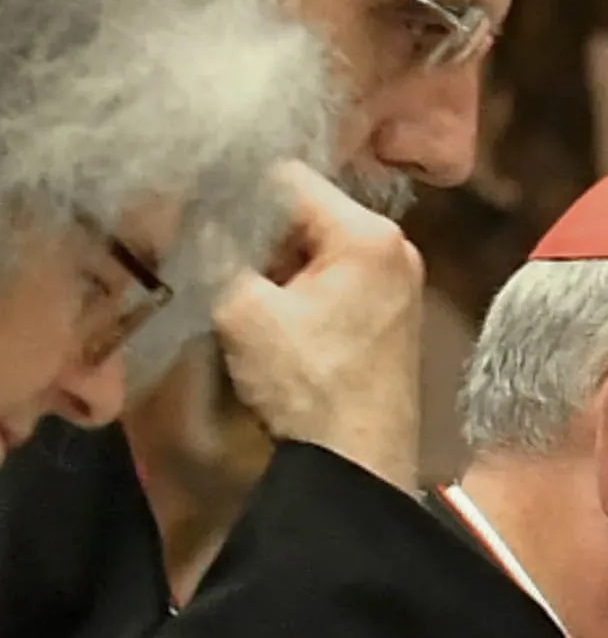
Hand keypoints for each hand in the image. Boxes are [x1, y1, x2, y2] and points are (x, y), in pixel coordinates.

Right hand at [211, 163, 427, 482]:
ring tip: (226, 277)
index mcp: (368, 232)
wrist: (357, 460)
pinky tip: (260, 306)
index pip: (288, 176)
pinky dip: (293, 281)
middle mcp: (394, 245)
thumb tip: (181, 210)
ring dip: (269, 258)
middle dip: (252, 226)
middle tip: (202, 244)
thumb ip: (213, 249)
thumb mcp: (243, 309)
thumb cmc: (305, 382)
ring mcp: (396, 279)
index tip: (189, 202)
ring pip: (313, 244)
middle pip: (304, 209)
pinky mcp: (386, 311)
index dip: (233, 185)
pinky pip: (330, 274)